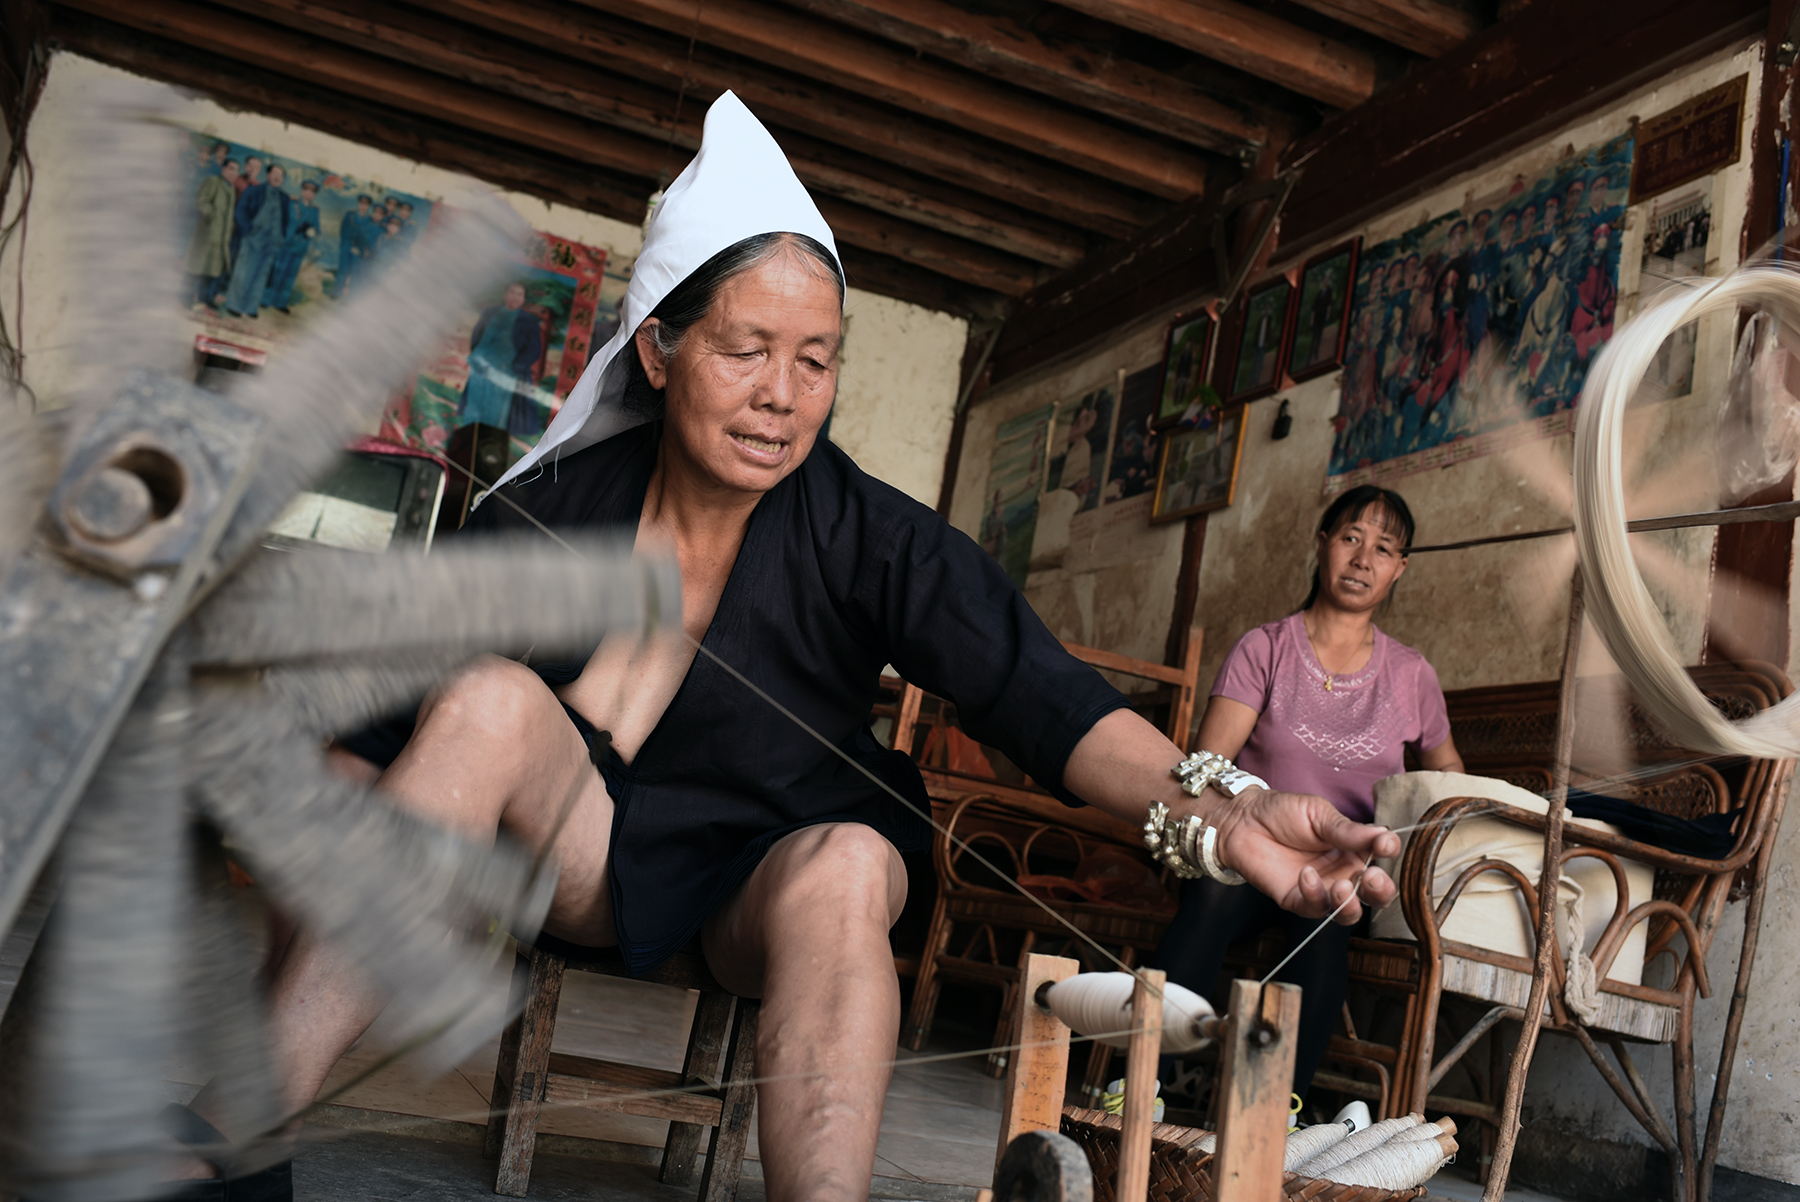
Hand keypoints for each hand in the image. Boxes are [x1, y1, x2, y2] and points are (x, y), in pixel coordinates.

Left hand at [1207, 787, 1400, 922]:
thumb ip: (1348, 830)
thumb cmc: (1281, 811)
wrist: (1242, 818)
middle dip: (1380, 891)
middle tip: (1373, 877)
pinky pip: (1314, 908)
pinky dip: (1314, 895)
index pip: (1381, 858)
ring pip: (1349, 911)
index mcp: (1353, 848)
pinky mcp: (1297, 899)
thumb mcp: (1318, 813)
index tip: (1385, 845)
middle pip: (1374, 895)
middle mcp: (1343, 872)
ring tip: (1342, 886)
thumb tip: (1384, 835)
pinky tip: (1305, 874)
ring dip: (1351, 903)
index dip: (1388, 854)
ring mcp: (1321, 889)